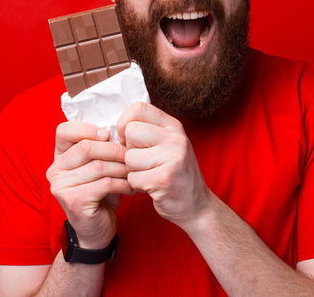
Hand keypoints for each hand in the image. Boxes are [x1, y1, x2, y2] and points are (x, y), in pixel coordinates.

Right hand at [46, 121, 133, 248]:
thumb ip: (103, 147)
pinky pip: (104, 183)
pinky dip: (122, 184)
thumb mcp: (100, 165)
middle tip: (131, 156)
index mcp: (59, 156)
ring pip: (98, 166)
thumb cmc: (101, 192)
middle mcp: (55, 170)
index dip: (87, 129)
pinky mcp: (73, 200)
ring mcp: (61, 186)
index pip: (64, 130)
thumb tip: (122, 128)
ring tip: (133, 173)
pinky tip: (130, 188)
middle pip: (86, 147)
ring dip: (122, 168)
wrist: (96, 229)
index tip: (109, 134)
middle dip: (114, 150)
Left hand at [117, 102, 212, 229]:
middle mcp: (175, 138)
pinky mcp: (164, 179)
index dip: (125, 122)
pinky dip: (137, 185)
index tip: (127, 137)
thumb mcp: (168, 145)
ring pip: (129, 157)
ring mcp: (172, 158)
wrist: (197, 206)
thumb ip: (148, 131)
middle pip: (130, 131)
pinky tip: (151, 187)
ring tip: (149, 175)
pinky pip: (132, 178)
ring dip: (132, 170)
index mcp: (174, 126)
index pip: (139, 108)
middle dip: (128, 149)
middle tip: (142, 161)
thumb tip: (117, 126)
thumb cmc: (175, 174)